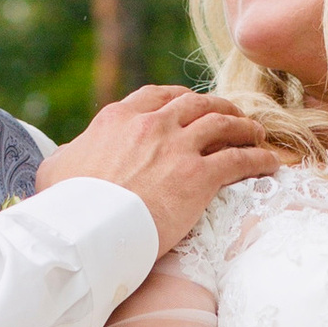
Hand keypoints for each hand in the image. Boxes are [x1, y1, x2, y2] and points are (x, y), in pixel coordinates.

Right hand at [35, 84, 278, 254]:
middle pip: (196, 104)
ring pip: (223, 124)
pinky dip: (258, 159)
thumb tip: (68, 158)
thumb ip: (70, 155)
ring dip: (244, 127)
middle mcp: (152, 125)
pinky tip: (271, 164)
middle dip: (219, 108)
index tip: (190, 106)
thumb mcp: (56, 169)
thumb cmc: (66, 207)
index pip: (156, 96)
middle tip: (233, 118)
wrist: (88, 230)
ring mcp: (177, 148)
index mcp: (118, 118)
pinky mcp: (199, 176)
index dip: (179, 99)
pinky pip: (239, 160)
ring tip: (257, 135)